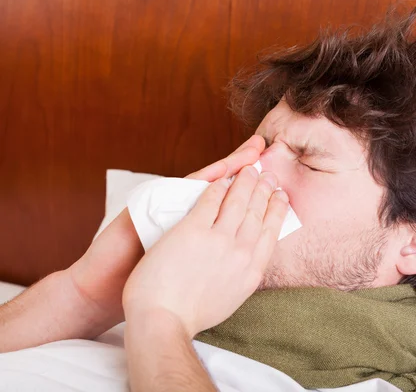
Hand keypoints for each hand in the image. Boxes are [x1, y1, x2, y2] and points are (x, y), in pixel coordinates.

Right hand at [68, 135, 265, 333]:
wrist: (109, 292)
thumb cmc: (151, 287)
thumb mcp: (192, 269)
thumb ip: (216, 256)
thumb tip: (248, 253)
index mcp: (199, 230)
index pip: (233, 207)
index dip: (254, 194)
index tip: (278, 183)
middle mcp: (185, 215)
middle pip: (225, 188)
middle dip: (248, 171)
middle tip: (267, 150)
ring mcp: (166, 208)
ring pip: (205, 180)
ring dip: (231, 164)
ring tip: (253, 150)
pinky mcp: (148, 205)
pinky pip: (181, 188)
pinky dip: (205, 177)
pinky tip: (224, 167)